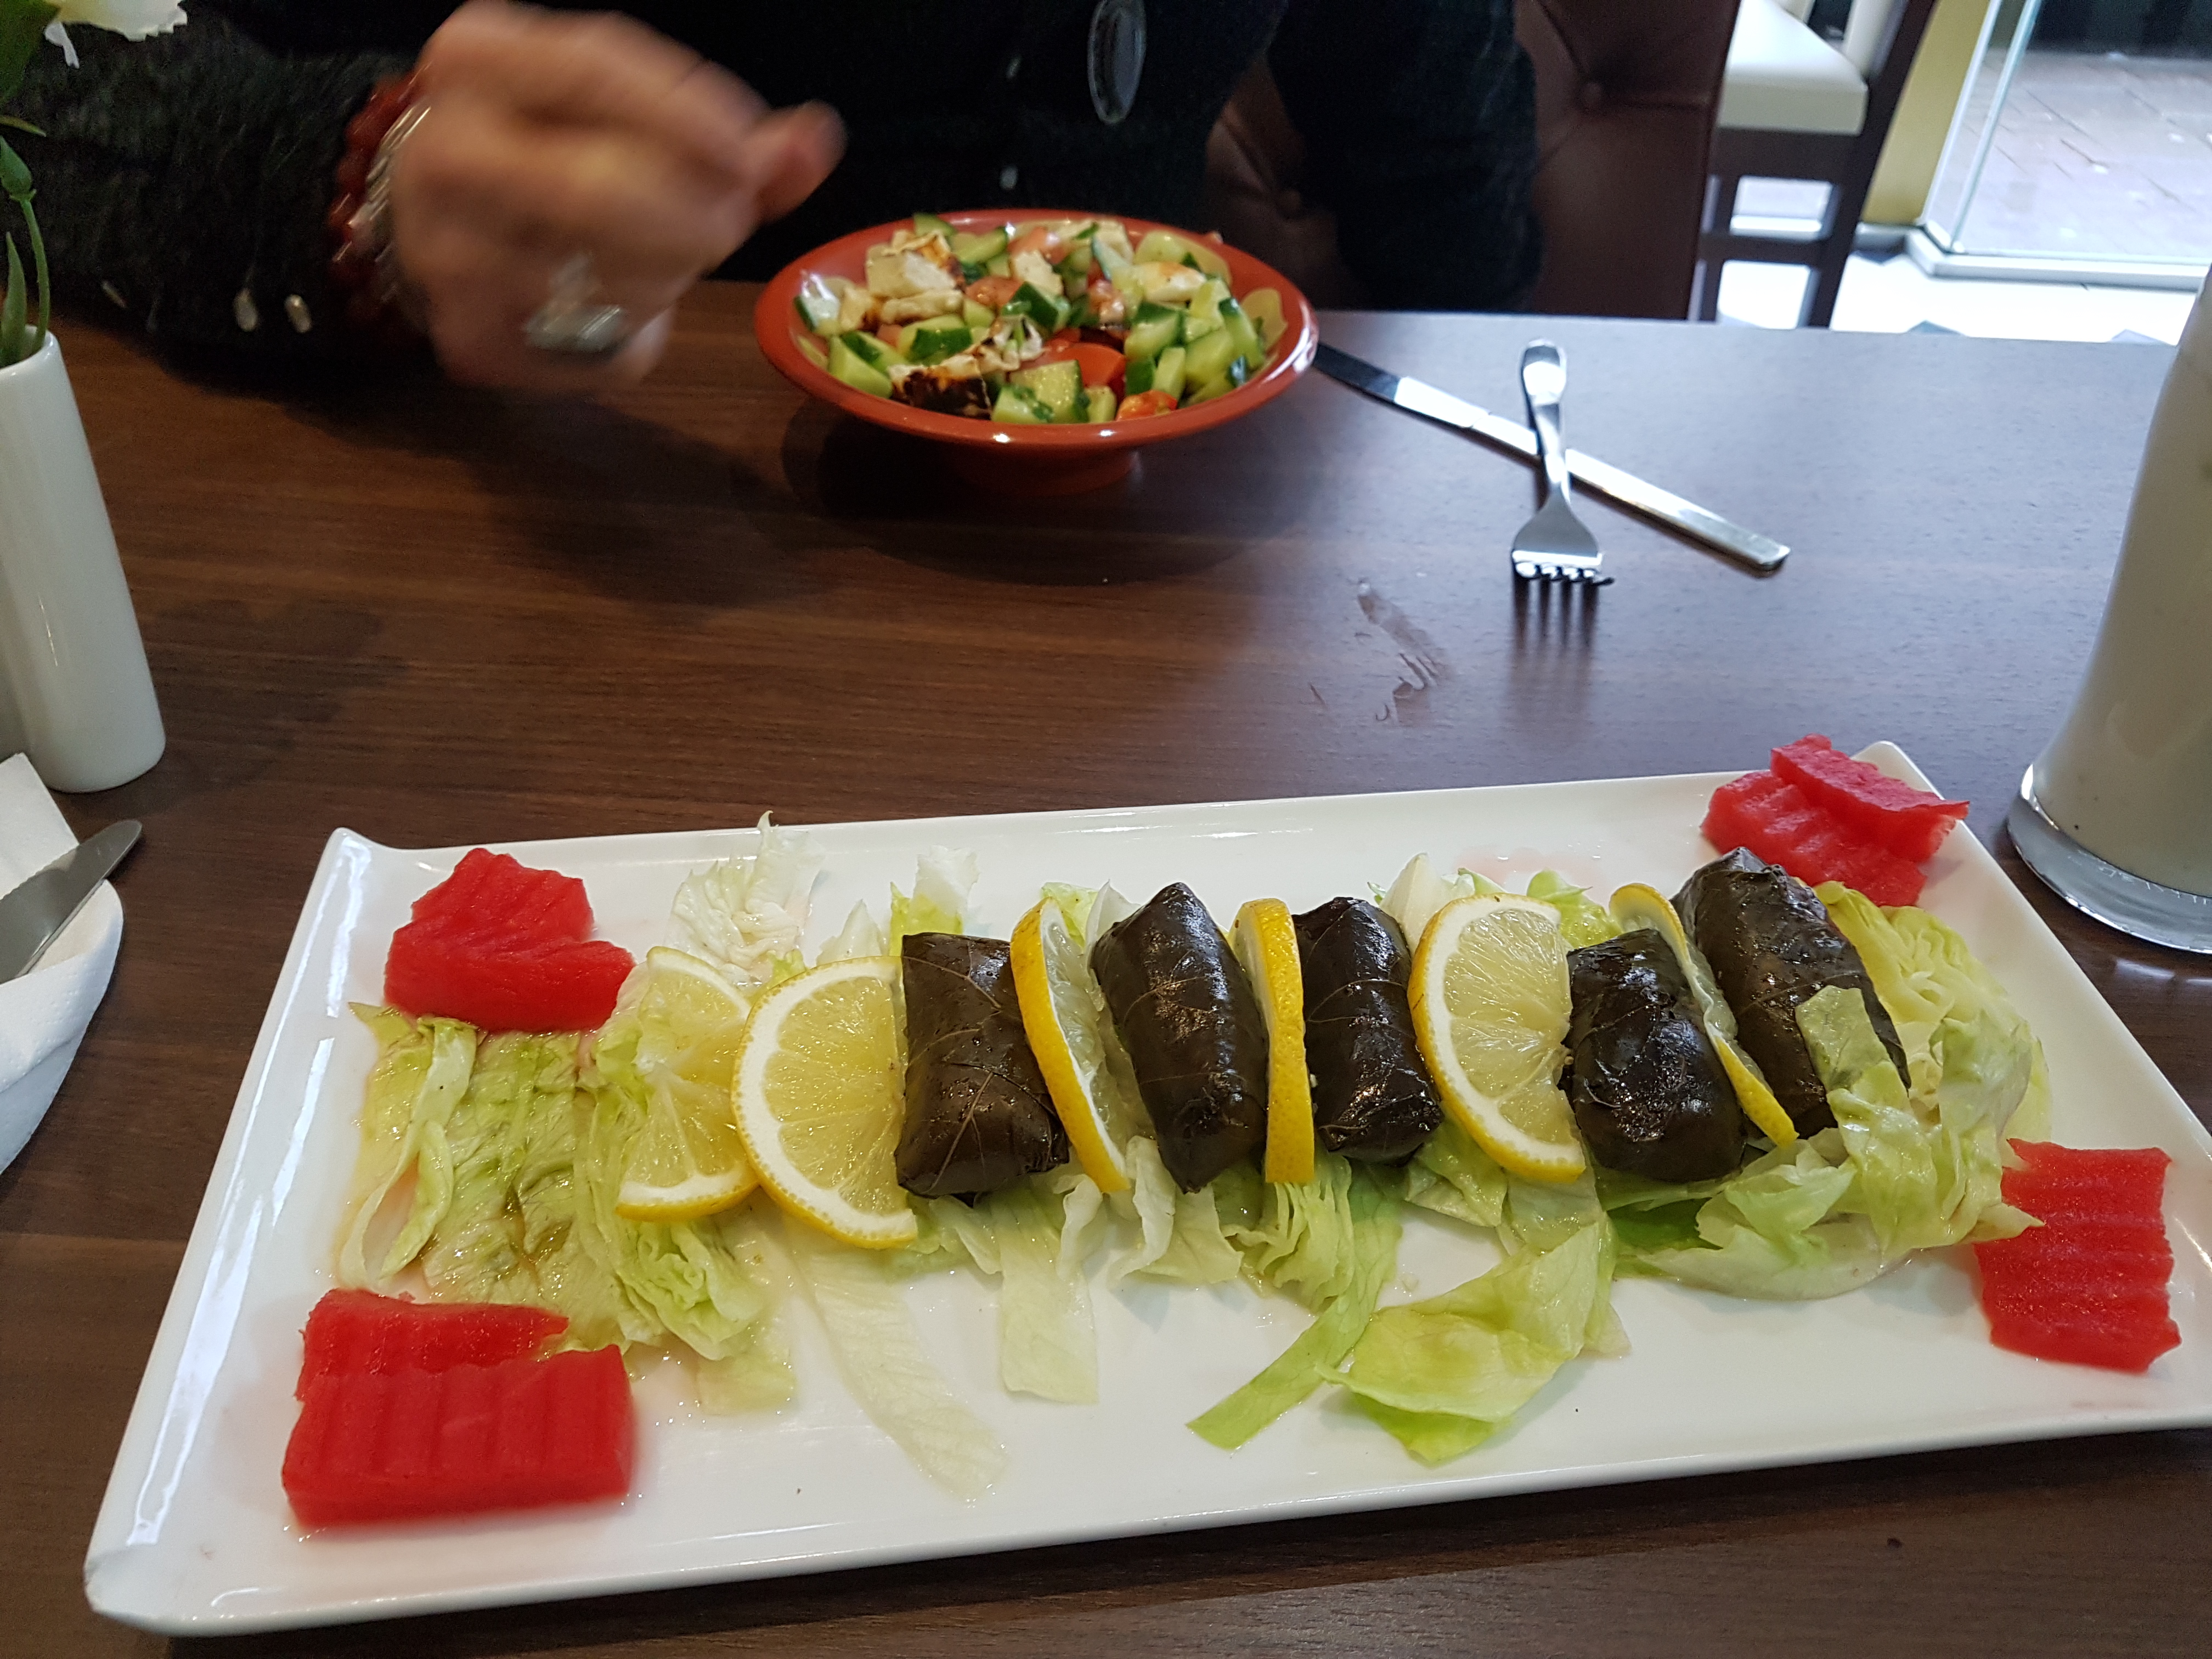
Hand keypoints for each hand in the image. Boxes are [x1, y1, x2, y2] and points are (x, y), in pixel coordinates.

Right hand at [388, 0, 841, 388]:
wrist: (441, 218)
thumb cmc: (552, 147)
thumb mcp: (623, 110)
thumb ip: (722, 130)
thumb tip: (816, 141)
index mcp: (475, 59)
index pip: (591, 68)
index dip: (688, 114)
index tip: (750, 154)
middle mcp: (443, 151)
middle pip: (597, 187)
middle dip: (695, 214)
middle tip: (732, 220)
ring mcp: (446, 251)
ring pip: (603, 277)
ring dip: (672, 274)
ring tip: (676, 254)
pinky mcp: (469, 337)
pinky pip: (595, 348)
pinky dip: (640, 334)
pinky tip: (633, 303)